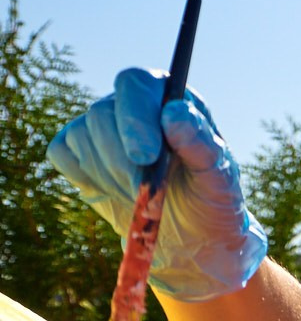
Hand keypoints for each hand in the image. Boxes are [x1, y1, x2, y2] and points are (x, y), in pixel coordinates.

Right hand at [48, 68, 268, 299]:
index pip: (136, 84)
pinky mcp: (77, 149)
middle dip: (122, 160)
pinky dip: (85, 178)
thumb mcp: (219, 178)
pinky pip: (62, 153)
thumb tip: (174, 112)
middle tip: (145, 190)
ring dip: (109, 175)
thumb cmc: (211, 200)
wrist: (192, 236)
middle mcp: (132, 104)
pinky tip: (114, 191)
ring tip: (139, 194)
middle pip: (102, 113)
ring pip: (81, 135)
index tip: (145, 157)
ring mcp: (102, 125)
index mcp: (169, 98)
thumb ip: (201, 145)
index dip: (135, 119)